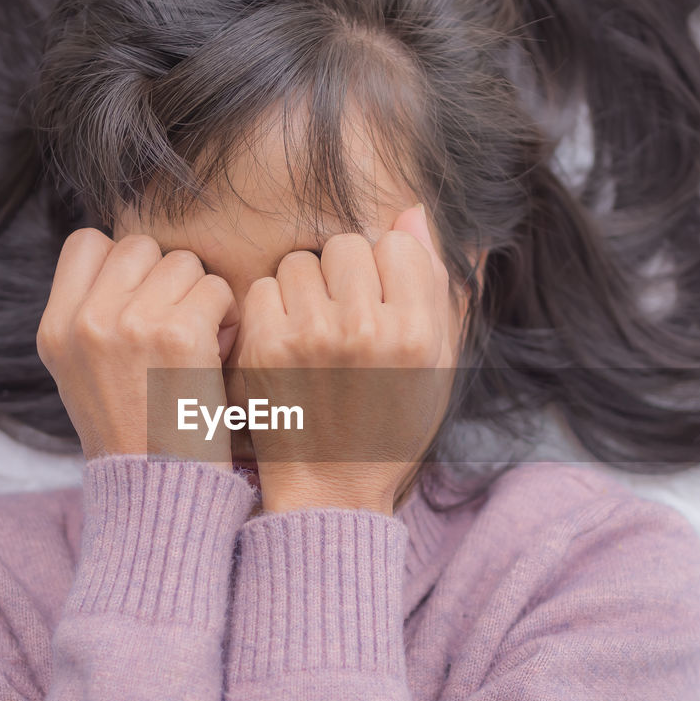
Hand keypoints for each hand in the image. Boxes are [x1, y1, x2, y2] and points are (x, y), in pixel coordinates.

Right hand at [36, 229, 239, 467]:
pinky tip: (219, 353)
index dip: (123, 263)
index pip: (86, 244)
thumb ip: (92, 320)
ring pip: (183, 263)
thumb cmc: (134, 437)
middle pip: (140, 247)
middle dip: (167, 279)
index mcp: (56, 329)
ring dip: (201, 296)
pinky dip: (228, 318)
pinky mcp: (180, 335)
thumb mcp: (82, 376)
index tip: (143, 299)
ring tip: (200, 344)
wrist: (159, 492)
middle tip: (178, 325)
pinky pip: (217, 289)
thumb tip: (129, 266)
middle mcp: (87, 321)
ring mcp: (132, 324)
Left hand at [235, 203, 458, 514]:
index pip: (396, 245)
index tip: (379, 306)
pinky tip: (284, 345)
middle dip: (344, 275)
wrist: (333, 490)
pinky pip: (264, 288)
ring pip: (302, 262)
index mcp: (416, 333)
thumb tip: (411, 210)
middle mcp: (367, 331)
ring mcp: (311, 338)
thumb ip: (433, 286)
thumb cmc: (391, 424)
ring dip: (305, 289)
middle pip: (348, 245)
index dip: (385, 270)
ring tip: (314, 334)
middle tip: (343, 320)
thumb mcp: (436, 363)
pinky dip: (271, 310)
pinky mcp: (264, 349)